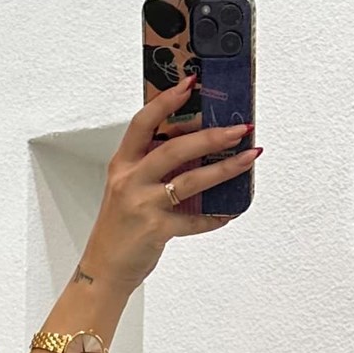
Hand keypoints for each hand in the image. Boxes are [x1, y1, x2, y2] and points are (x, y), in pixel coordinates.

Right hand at [84, 76, 259, 293]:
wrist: (103, 269)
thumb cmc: (120, 226)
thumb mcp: (129, 187)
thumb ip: (155, 165)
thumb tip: (197, 143)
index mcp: (123, 164)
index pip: (143, 123)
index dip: (166, 101)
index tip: (190, 83)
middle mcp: (130, 180)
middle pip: (174, 148)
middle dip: (210, 136)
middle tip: (239, 129)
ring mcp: (142, 205)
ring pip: (190, 180)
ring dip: (225, 168)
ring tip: (249, 158)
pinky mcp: (156, 230)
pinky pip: (194, 220)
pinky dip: (214, 216)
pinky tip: (230, 211)